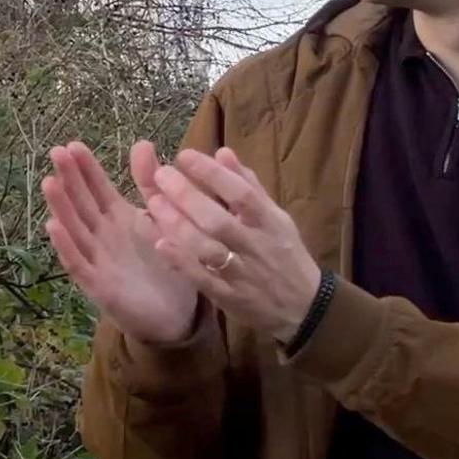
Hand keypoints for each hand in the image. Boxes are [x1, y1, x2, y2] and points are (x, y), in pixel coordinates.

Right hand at [43, 142, 200, 342]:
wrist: (176, 315)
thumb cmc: (166, 265)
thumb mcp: (161, 219)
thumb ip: (150, 185)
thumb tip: (142, 143)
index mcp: (118, 220)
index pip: (98, 189)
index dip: (86, 169)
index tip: (73, 145)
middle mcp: (103, 237)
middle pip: (82, 204)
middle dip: (69, 179)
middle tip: (57, 152)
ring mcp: (98, 260)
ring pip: (75, 230)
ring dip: (61, 207)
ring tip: (50, 182)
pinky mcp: (99, 286)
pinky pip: (80, 264)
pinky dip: (67, 246)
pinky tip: (55, 227)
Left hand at [141, 147, 320, 342]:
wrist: (304, 306)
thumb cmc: (286, 255)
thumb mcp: (277, 218)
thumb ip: (250, 187)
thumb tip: (223, 152)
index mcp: (270, 223)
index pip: (242, 194)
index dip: (213, 174)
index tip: (185, 156)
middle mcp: (256, 246)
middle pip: (219, 220)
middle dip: (188, 196)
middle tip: (162, 175)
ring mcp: (242, 273)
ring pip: (208, 249)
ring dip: (180, 226)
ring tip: (154, 203)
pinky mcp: (230, 297)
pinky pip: (204, 279)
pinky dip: (183, 262)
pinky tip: (161, 244)